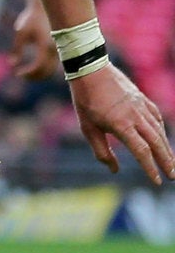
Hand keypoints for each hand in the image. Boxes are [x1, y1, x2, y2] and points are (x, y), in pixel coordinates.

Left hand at [10, 0, 59, 80]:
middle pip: (47, 71)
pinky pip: (54, 63)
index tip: (17, 73)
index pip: (38, 66)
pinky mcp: (61, 48)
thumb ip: (16, 49)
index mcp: (46, 45)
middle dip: (34, 76)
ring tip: (26, 72)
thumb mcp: (21, 32)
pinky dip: (45, 68)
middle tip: (21, 75)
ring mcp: (60, 49)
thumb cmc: (32, 18)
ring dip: (40, 73)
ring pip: (52, 69)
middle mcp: (56, 49)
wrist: (47, 7)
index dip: (28, 73)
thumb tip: (12, 64)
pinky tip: (34, 66)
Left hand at [70, 64, 173, 182]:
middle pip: (157, 143)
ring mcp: (141, 107)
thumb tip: (115, 170)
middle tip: (172, 176)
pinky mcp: (143, 99)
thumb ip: (102, 151)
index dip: (150, 168)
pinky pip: (156, 118)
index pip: (141, 152)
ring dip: (166, 148)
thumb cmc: (86, 101)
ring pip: (159, 131)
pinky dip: (161, 130)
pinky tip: (162, 138)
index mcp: (121, 125)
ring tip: (170, 162)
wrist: (91, 71)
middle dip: (166, 161)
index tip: (156, 181)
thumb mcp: (87, 129)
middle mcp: (136, 116)